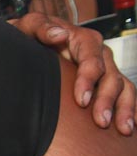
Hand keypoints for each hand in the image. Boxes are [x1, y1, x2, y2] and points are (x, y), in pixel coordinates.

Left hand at [9, 12, 135, 134]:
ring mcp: (105, 69)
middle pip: (110, 77)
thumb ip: (41, 27)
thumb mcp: (29, 26)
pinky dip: (130, 109)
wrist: (30, 41)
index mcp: (83, 39)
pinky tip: (131, 126)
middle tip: (100, 122)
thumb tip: (59, 34)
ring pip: (122, 87)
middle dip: (107, 100)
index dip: (89, 79)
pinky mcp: (104, 82)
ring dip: (124, 108)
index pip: (92, 60)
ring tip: (124, 129)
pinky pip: (124, 95)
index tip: (81, 100)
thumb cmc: (28, 34)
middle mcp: (99, 54)